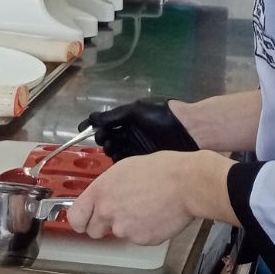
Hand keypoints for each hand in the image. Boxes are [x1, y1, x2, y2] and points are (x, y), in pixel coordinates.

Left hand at [66, 150, 237, 243]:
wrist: (185, 184)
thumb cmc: (160, 170)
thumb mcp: (123, 169)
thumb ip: (107, 188)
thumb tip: (104, 197)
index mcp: (100, 192)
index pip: (75, 217)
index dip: (80, 220)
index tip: (85, 221)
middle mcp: (108, 212)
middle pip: (93, 231)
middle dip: (104, 225)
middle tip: (121, 213)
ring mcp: (124, 229)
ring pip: (120, 233)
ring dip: (129, 225)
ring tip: (146, 207)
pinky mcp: (142, 240)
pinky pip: (139, 238)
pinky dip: (146, 230)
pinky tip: (157, 214)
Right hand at [79, 99, 196, 160]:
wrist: (190, 129)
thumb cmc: (162, 115)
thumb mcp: (135, 111)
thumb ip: (114, 116)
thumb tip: (92, 120)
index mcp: (128, 119)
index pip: (106, 125)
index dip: (96, 128)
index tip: (84, 132)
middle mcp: (130, 133)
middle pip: (109, 139)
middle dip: (103, 140)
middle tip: (105, 140)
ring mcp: (137, 147)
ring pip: (117, 151)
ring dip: (111, 150)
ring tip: (112, 148)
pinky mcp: (144, 160)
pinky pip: (127, 162)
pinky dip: (120, 162)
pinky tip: (118, 161)